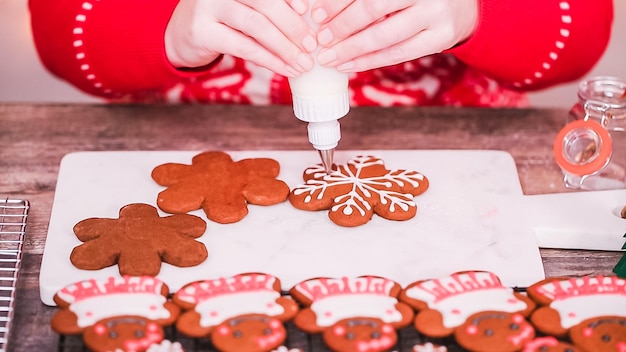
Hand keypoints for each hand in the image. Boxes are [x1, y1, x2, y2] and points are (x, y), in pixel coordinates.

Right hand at [165, 0, 316, 76]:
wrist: (180, 35)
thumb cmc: (223, 19)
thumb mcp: (243, 6)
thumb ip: (267, 9)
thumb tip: (307, 23)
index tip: (308, 13)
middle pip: (265, 3)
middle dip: (292, 26)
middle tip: (311, 45)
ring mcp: (208, 7)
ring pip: (256, 26)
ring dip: (284, 47)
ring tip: (302, 63)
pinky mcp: (202, 32)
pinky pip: (244, 47)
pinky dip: (269, 60)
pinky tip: (285, 69)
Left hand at [311, 0, 478, 71]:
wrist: (461, 4)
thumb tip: (325, 7)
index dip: (338, 2)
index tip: (316, 14)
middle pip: (374, 8)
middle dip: (343, 26)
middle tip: (321, 39)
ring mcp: (436, 14)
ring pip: (385, 36)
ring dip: (352, 50)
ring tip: (329, 58)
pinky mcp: (441, 38)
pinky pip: (398, 54)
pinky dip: (369, 61)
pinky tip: (349, 65)